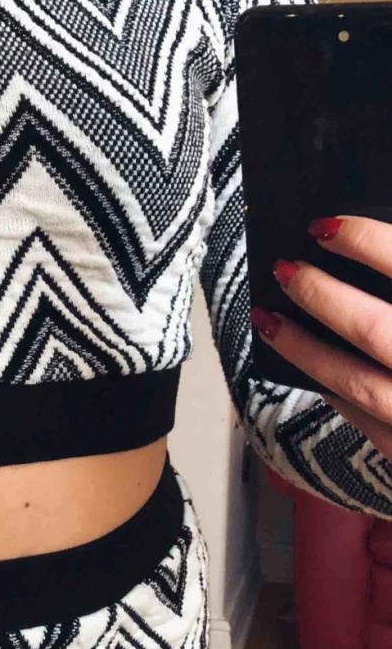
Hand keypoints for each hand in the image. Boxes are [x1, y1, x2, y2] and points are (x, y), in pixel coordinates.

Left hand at [250, 215, 391, 455]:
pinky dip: (333, 390)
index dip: (368, 243)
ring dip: (304, 349)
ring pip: (358, 384)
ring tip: (268, 319)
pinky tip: (310, 367)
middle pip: (376, 330)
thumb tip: (381, 239)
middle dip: (322, 296)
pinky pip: (366, 421)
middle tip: (283, 268)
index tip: (324, 227)